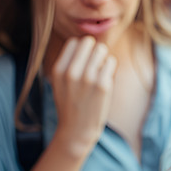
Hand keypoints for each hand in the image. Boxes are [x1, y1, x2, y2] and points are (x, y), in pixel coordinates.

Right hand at [49, 36, 116, 157]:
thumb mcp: (60, 82)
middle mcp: (71, 72)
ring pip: (102, 50)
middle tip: (94, 67)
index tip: (84, 63)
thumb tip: (88, 41)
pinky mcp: (103, 85)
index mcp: (58, 70)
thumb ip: (70, 63)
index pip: (74, 42)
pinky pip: (112, 62)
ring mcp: (88, 78)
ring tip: (100, 74)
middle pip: (89, 42)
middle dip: (94, 52)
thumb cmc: (71, 104)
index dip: (83, 50)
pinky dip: (111, 69)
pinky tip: (105, 82)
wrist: (77, 130)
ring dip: (104, 60)